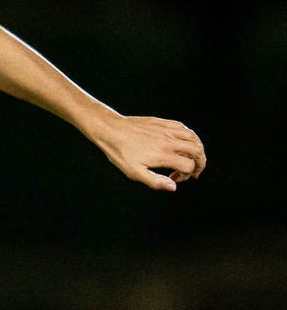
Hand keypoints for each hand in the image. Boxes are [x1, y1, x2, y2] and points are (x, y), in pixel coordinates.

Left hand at [91, 114, 206, 190]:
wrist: (110, 130)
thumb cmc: (120, 152)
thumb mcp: (134, 172)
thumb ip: (155, 181)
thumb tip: (173, 187)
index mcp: (164, 155)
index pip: (189, 166)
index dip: (186, 175)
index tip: (175, 178)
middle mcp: (169, 141)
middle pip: (197, 151)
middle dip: (200, 163)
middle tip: (194, 170)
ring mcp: (167, 130)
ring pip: (193, 137)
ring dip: (197, 149)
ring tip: (193, 157)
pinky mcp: (163, 122)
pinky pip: (183, 127)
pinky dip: (189, 136)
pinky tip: (184, 142)